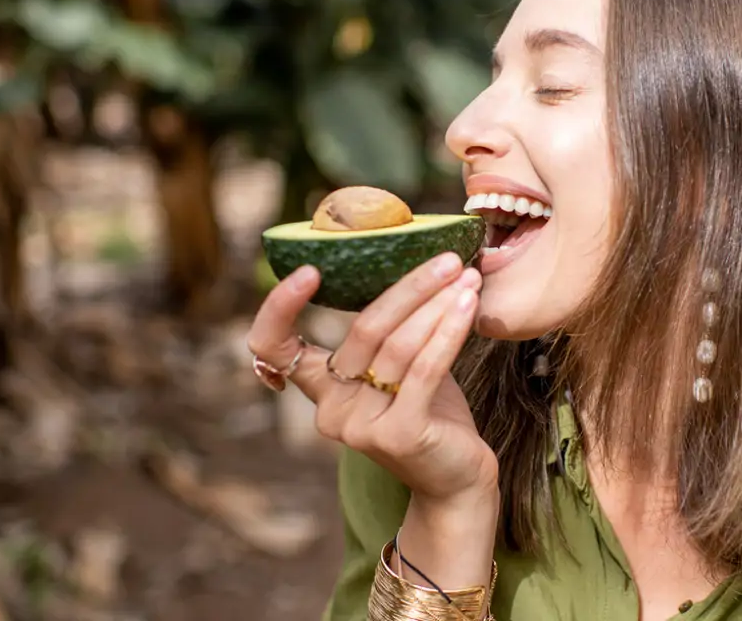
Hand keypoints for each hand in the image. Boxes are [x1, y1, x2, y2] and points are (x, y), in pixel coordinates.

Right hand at [246, 252, 497, 504]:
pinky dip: (449, 331)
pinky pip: (424, 368)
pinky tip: (468, 304)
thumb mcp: (401, 369)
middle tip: (446, 259)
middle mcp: (332, 411)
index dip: (279, 308)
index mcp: (321, 391)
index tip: (308, 269)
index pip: (273, 348)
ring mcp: (362, 427)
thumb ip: (392, 331)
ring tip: (466, 277)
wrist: (458, 483)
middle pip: (364, 330)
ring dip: (436, 304)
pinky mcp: (399, 435)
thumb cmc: (432, 417)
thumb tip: (414, 265)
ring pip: (397, 345)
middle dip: (410, 287)